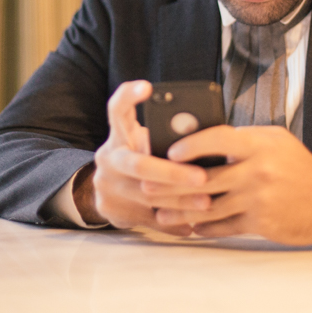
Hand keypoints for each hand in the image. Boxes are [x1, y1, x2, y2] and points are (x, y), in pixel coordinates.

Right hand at [73, 80, 210, 234]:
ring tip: (208, 202)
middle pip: (139, 163)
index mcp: (119, 135)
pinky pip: (148, 219)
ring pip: (147, 195)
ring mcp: (107, 185)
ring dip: (180, 200)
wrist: (103, 191)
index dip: (129, 96)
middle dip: (173, 172)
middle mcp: (109, 157)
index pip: (117, 108)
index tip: (148, 87)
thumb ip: (163, 138)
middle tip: (201, 177)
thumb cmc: (137, 159)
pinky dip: (172, 222)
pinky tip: (192, 225)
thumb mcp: (141, 143)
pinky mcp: (112, 210)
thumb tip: (207, 134)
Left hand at [150, 125, 311, 245]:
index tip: (169, 152)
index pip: (218, 138)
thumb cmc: (298, 167)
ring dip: (180, 212)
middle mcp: (258, 170)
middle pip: (205, 178)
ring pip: (208, 207)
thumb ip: (241, 141)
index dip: (190, 145)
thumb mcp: (274, 142)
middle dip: (171, 184)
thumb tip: (199, 139)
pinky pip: (223, 226)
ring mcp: (259, 199)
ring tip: (160, 213)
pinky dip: (203, 228)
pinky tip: (188, 227)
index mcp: (259, 144)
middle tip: (147, 185)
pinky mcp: (260, 223)